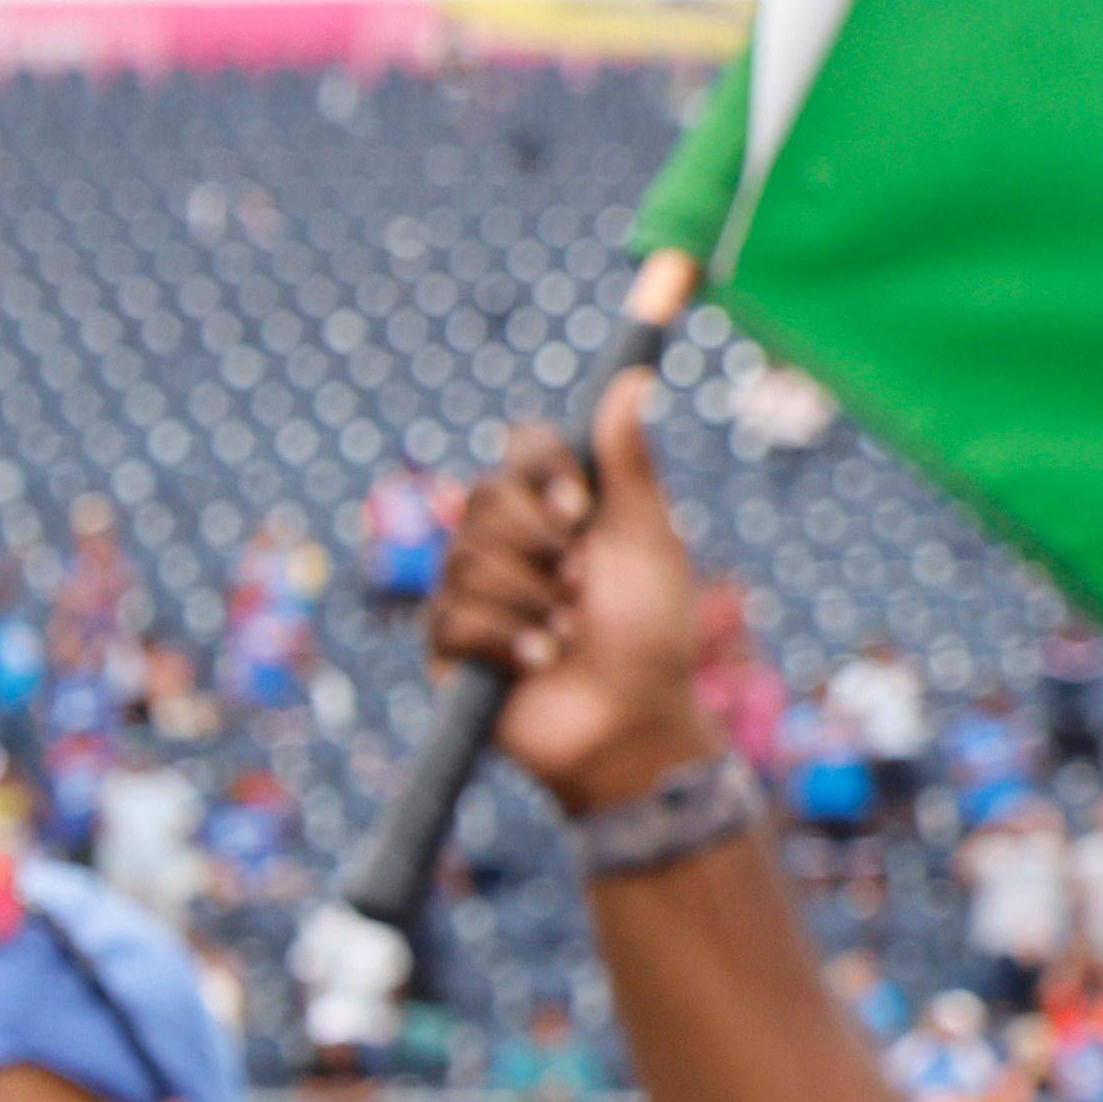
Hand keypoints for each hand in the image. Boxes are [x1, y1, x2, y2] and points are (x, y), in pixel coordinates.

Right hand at [424, 363, 730, 813]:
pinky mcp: (451, 646)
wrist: (632, 722)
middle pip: (485, 500)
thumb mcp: (648, 539)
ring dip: (532, 601)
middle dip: (539, 546)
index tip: (581, 509)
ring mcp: (472, 592)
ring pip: (467, 561)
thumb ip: (629, 463)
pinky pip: (453, 617)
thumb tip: (634, 380)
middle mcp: (506, 542)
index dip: (543, 472)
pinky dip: (507, 638)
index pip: (521, 450)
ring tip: (568, 633)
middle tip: (579, 584)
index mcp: (555, 508)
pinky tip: (540, 661)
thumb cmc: (652, 634)